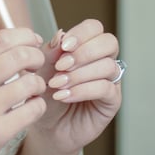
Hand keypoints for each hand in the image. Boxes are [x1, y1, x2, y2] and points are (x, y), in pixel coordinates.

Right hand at [0, 27, 46, 154]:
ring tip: (33, 90)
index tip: (34, 41)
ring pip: (31, 83)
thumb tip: (17, 45)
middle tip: (37, 66)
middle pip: (20, 56)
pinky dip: (38, 106)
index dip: (25, 36)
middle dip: (37, 57)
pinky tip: (30, 108)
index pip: (2, 38)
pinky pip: (33, 110)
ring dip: (39, 84)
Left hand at [34, 18, 121, 154]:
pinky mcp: (112, 101)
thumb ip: (50, 51)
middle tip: (61, 65)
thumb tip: (60, 34)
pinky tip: (64, 95)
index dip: (81, 33)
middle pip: (109, 42)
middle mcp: (102, 60)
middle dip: (83, 52)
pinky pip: (105, 88)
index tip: (63, 46)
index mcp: (86, 46)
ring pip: (107, 66)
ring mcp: (110, 81)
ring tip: (57, 84)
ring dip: (79, 74)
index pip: (94, 28)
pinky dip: (82, 90)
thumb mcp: (42, 69)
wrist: (45, 126)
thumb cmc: (44, 94)